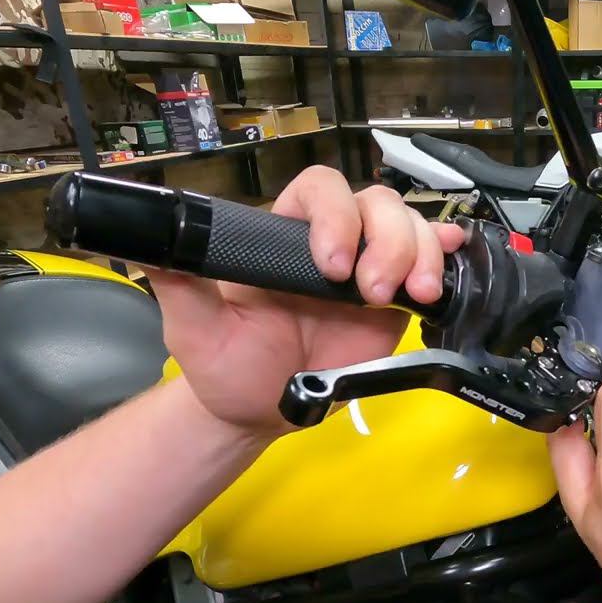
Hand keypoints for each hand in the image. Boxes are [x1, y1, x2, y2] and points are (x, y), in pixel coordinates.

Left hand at [145, 165, 462, 438]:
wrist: (258, 411)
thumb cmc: (224, 363)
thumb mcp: (193, 326)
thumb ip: (179, 283)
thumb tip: (151, 243)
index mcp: (282, 233)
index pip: (318, 191)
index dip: (334, 217)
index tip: (332, 266)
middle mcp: (331, 240)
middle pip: (375, 202)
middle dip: (386, 241)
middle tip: (370, 295)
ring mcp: (369, 266)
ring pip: (408, 226)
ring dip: (418, 254)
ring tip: (415, 296)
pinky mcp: (396, 300)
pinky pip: (428, 262)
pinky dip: (445, 256)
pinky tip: (450, 266)